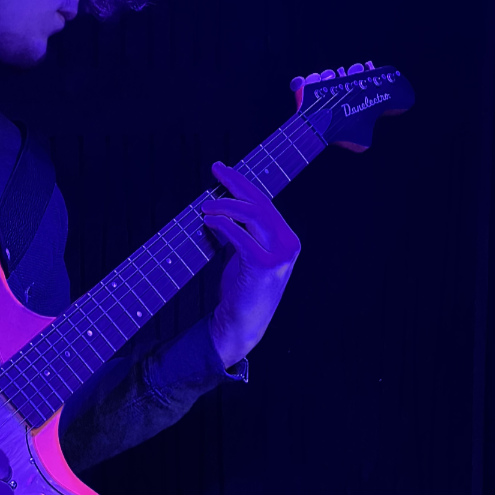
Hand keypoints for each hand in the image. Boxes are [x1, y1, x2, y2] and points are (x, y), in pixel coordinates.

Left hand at [203, 61, 372, 365]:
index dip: (243, 183)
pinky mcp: (265, 267)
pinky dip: (224, 225)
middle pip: (261, 204)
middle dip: (236, 183)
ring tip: (205, 206)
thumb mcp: (244, 254)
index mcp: (286, 238)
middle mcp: (288, 244)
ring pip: (254, 215)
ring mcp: (280, 256)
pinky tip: (209, 221)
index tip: (221, 169)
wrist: (242, 324)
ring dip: (226, 205)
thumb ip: (240, 231)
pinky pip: (242, 237)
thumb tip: (220, 203)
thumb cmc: (240, 289)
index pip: (265, 203)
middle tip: (214, 170)